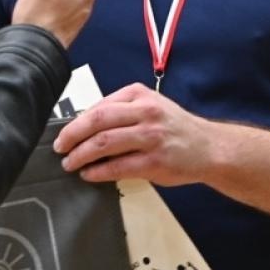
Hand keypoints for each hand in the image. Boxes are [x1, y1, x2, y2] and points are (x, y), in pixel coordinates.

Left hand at [54, 83, 215, 185]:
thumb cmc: (174, 127)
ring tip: (70, 163)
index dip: (77, 121)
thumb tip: (84, 126)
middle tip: (60, 147)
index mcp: (139, 95)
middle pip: (98, 121)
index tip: (64, 132)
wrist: (209, 147)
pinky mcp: (155, 161)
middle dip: (72, 135)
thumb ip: (121, 112)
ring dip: (81, 154)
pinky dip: (98, 171)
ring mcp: (151, 137)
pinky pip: (118, 166)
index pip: (99, 106)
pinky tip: (88, 174)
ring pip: (104, 143)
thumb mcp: (150, 106)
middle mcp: (145, 112)